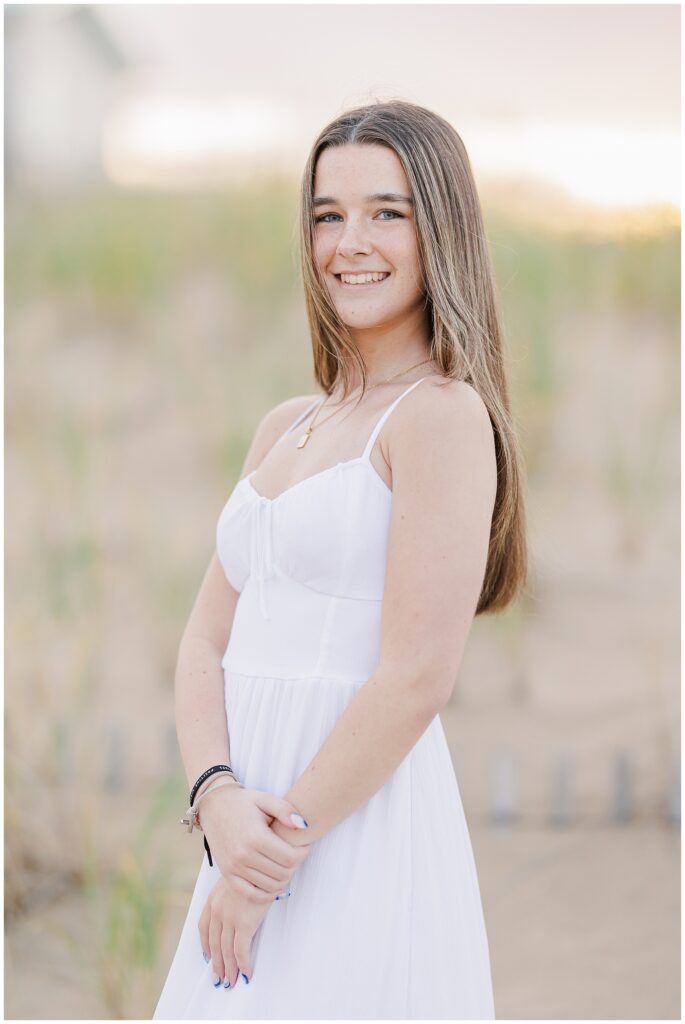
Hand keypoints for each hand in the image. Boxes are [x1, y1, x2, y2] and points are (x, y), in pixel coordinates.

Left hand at [198, 873, 272, 986]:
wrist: (263, 862)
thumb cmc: (253, 869)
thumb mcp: (235, 878)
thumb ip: (230, 894)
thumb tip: (236, 905)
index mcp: (213, 899)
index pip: (203, 927)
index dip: (205, 945)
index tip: (208, 957)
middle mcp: (217, 910)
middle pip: (214, 944)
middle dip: (217, 964)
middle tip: (219, 979)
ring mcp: (230, 918)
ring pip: (226, 951)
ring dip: (228, 969)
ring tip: (231, 982)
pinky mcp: (244, 924)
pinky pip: (241, 951)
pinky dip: (243, 964)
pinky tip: (247, 973)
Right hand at [199, 785, 311, 901]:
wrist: (213, 806)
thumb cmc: (242, 802)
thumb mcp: (265, 799)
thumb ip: (285, 810)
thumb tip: (304, 826)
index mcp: (256, 836)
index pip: (290, 857)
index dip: (304, 853)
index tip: (306, 844)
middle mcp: (244, 855)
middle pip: (282, 873)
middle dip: (296, 865)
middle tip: (297, 853)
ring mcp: (234, 867)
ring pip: (270, 886)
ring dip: (284, 878)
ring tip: (286, 864)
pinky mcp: (227, 874)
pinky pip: (251, 894)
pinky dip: (266, 894)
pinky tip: (274, 883)